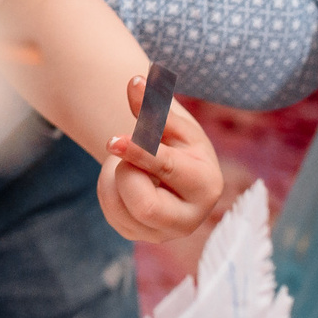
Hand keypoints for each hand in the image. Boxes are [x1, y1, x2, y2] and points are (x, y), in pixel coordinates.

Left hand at [98, 76, 226, 243]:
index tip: (112, 139)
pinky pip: (111, 214)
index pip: (167, 169)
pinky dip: (110, 190)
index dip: (139, 152)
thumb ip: (153, 104)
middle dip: (129, 174)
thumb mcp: (170, 123)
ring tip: (133, 167)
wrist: (170, 170)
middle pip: (144, 205)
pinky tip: (127, 183)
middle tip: (131, 156)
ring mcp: (163, 234)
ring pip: (121, 210)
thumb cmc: (175, 141)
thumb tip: (136, 81)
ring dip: (115, 179)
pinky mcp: (139, 236)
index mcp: (207, 186)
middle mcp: (190, 219)